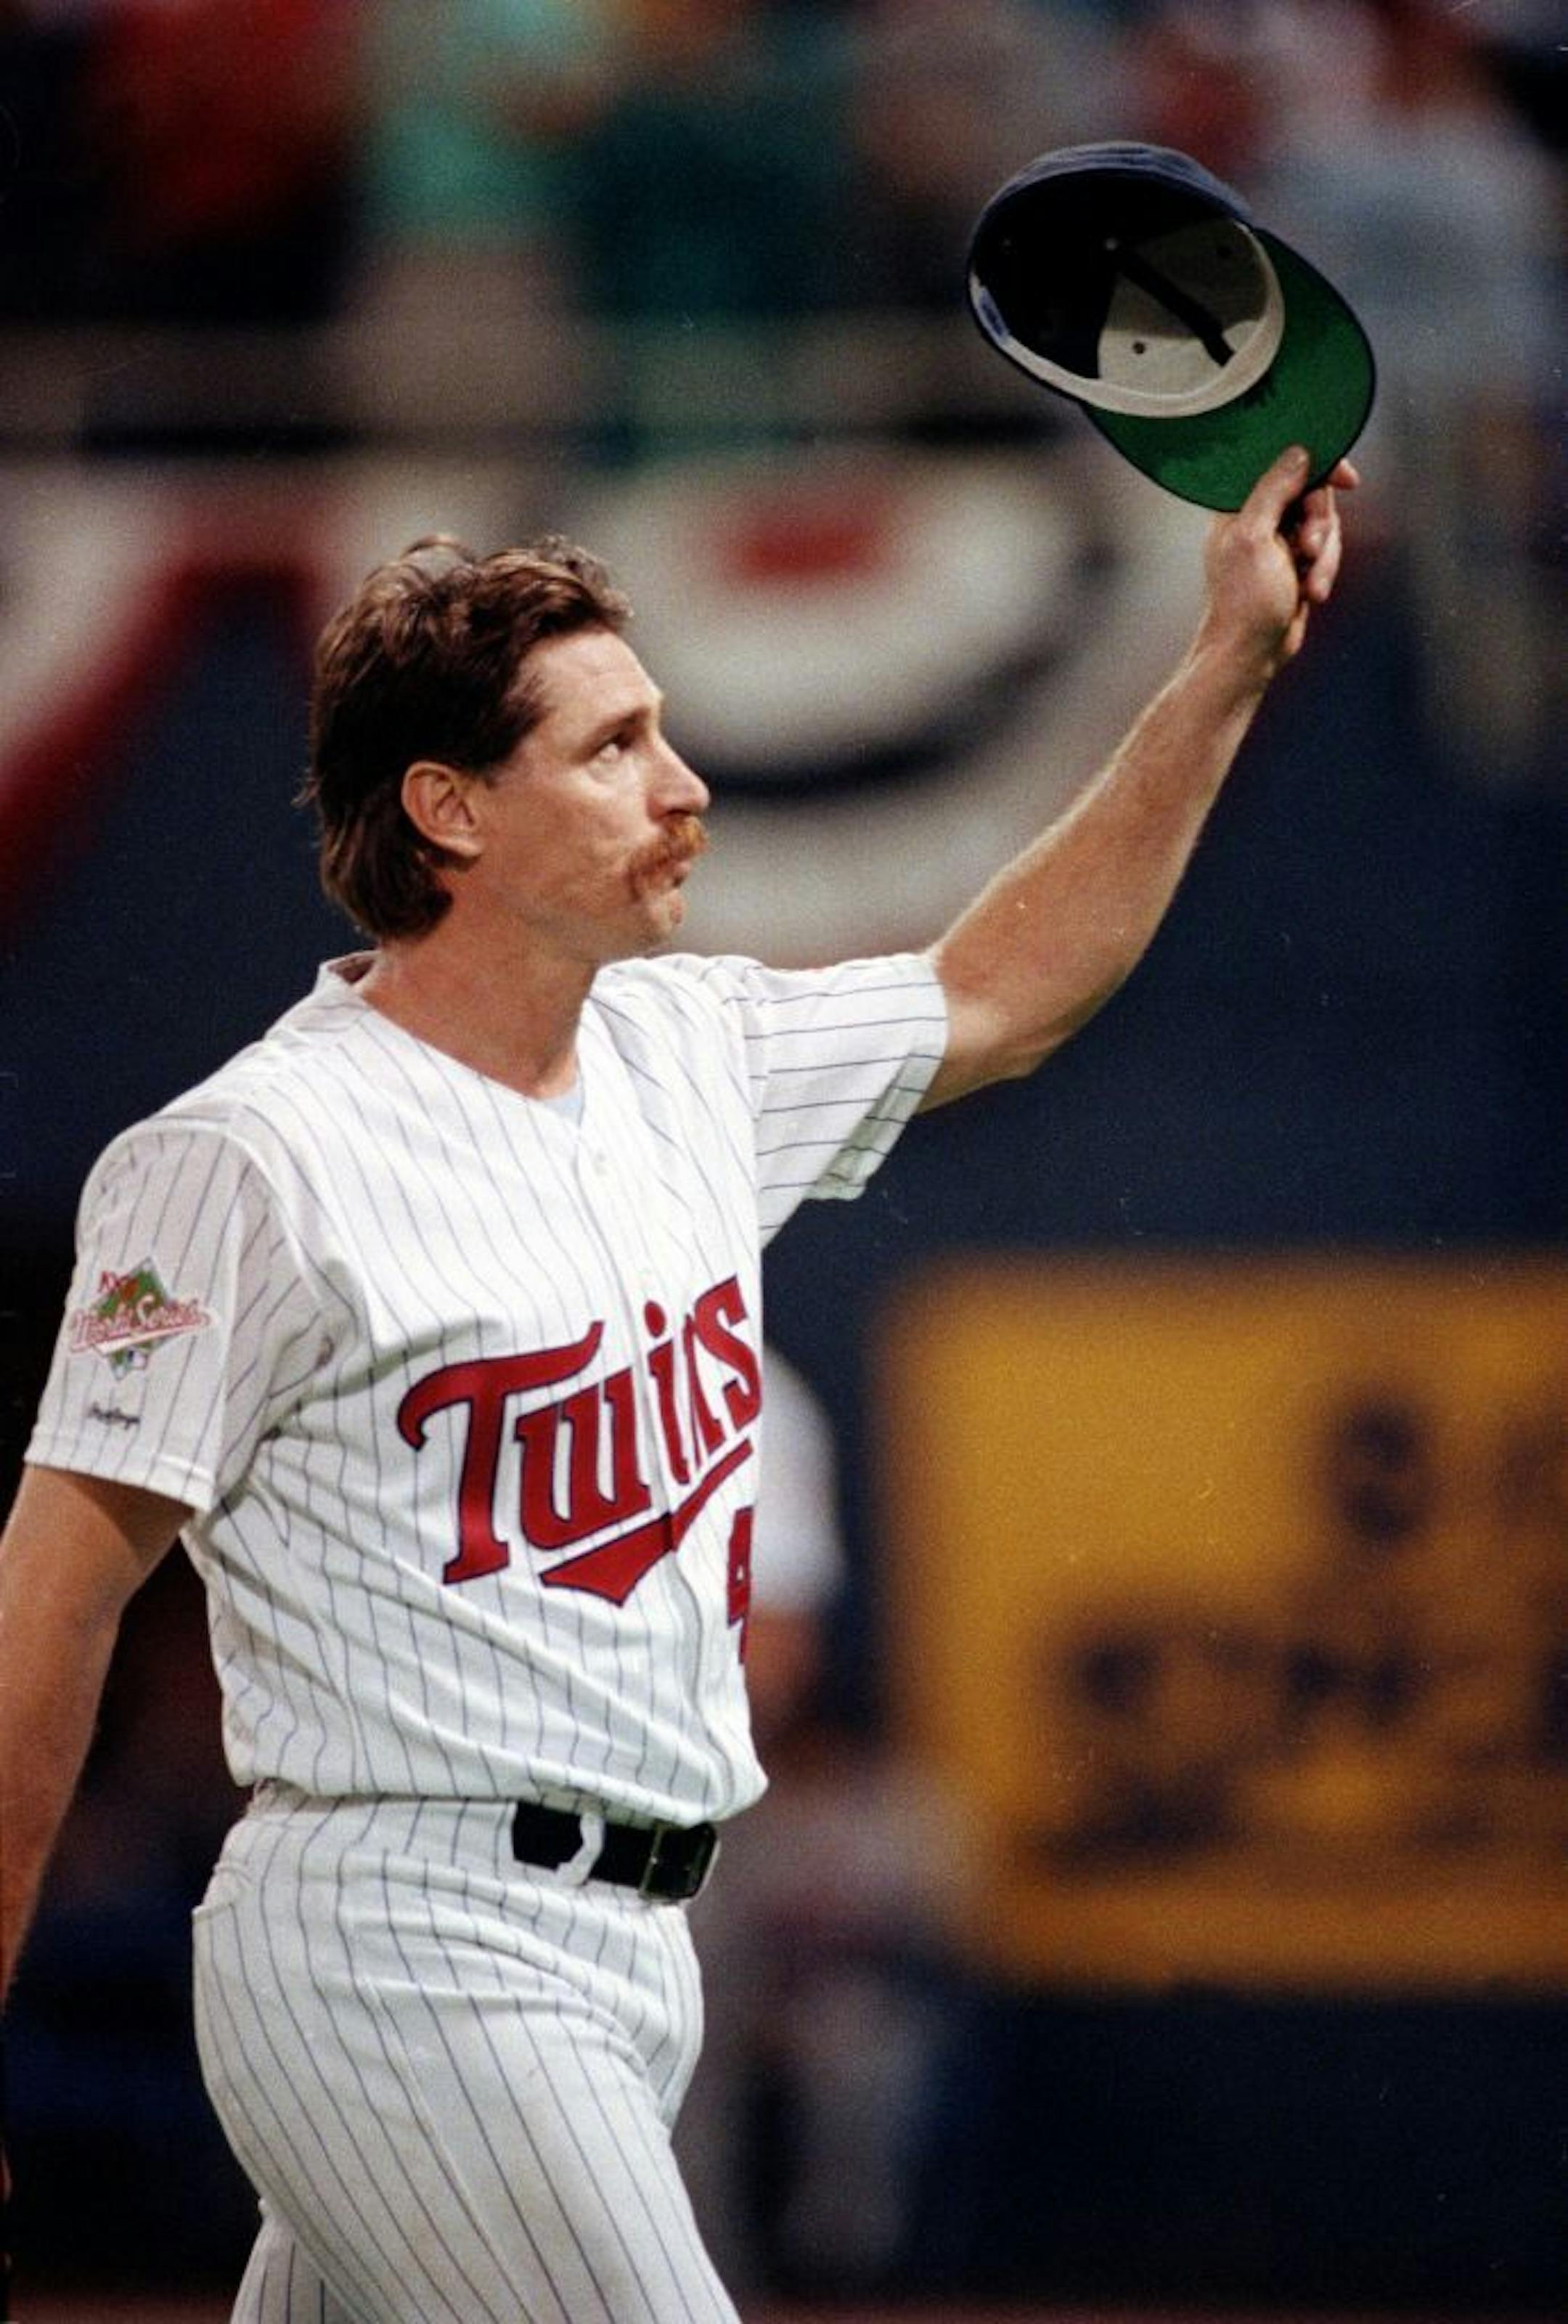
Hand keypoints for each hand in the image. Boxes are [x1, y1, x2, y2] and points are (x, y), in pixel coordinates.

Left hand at [1201, 445, 1358, 682]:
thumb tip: (1298, 452)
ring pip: (1326, 525)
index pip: (1285, 465)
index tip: (1347, 480)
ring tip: (1311, 585)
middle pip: (1314, 495)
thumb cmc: (1243, 602)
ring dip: (1326, 556)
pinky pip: (1327, 551)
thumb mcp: (1254, 538)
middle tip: (1311, 551)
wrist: (1250, 654)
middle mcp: (1260, 518)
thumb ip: (1273, 491)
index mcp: (1239, 505)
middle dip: (1322, 525)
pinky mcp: (1296, 564)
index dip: (1320, 467)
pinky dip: (1325, 572)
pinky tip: (1312, 594)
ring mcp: (1280, 542)